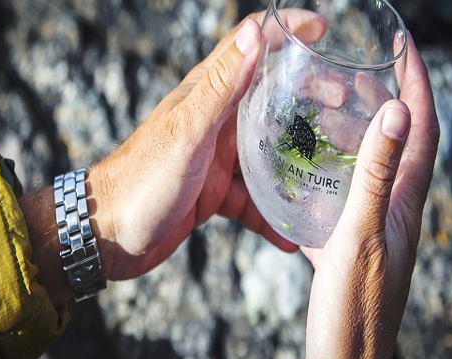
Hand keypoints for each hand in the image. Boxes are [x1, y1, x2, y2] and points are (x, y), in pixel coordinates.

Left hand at [88, 10, 327, 280]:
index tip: (322, 29)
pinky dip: (271, 215)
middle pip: (266, 99)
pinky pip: (250, 200)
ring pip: (265, 152)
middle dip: (305, 97)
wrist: (108, 235)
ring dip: (296, 159)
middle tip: (343, 102)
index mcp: (204, 97)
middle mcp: (212, 122)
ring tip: (331, 168)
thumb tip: (254, 33)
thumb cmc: (141, 180)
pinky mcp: (212, 193)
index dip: (283, 31)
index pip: (247, 47)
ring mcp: (213, 159)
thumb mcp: (186, 132)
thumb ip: (220, 87)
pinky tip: (292, 235)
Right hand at [298, 33, 439, 358]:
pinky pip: (349, 194)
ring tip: (337, 106)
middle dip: (393, 96)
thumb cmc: (353, 311)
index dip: (417, 81)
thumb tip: (397, 114)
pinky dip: (336, 170)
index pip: (422, 128)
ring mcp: (375, 226)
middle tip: (366, 66)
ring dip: (365, 130)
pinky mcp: (352, 244)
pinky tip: (309, 169)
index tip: (403, 44)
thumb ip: (378, 178)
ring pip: (375, 165)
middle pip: (403, 140)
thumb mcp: (362, 237)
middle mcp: (396, 209)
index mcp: (405, 202)